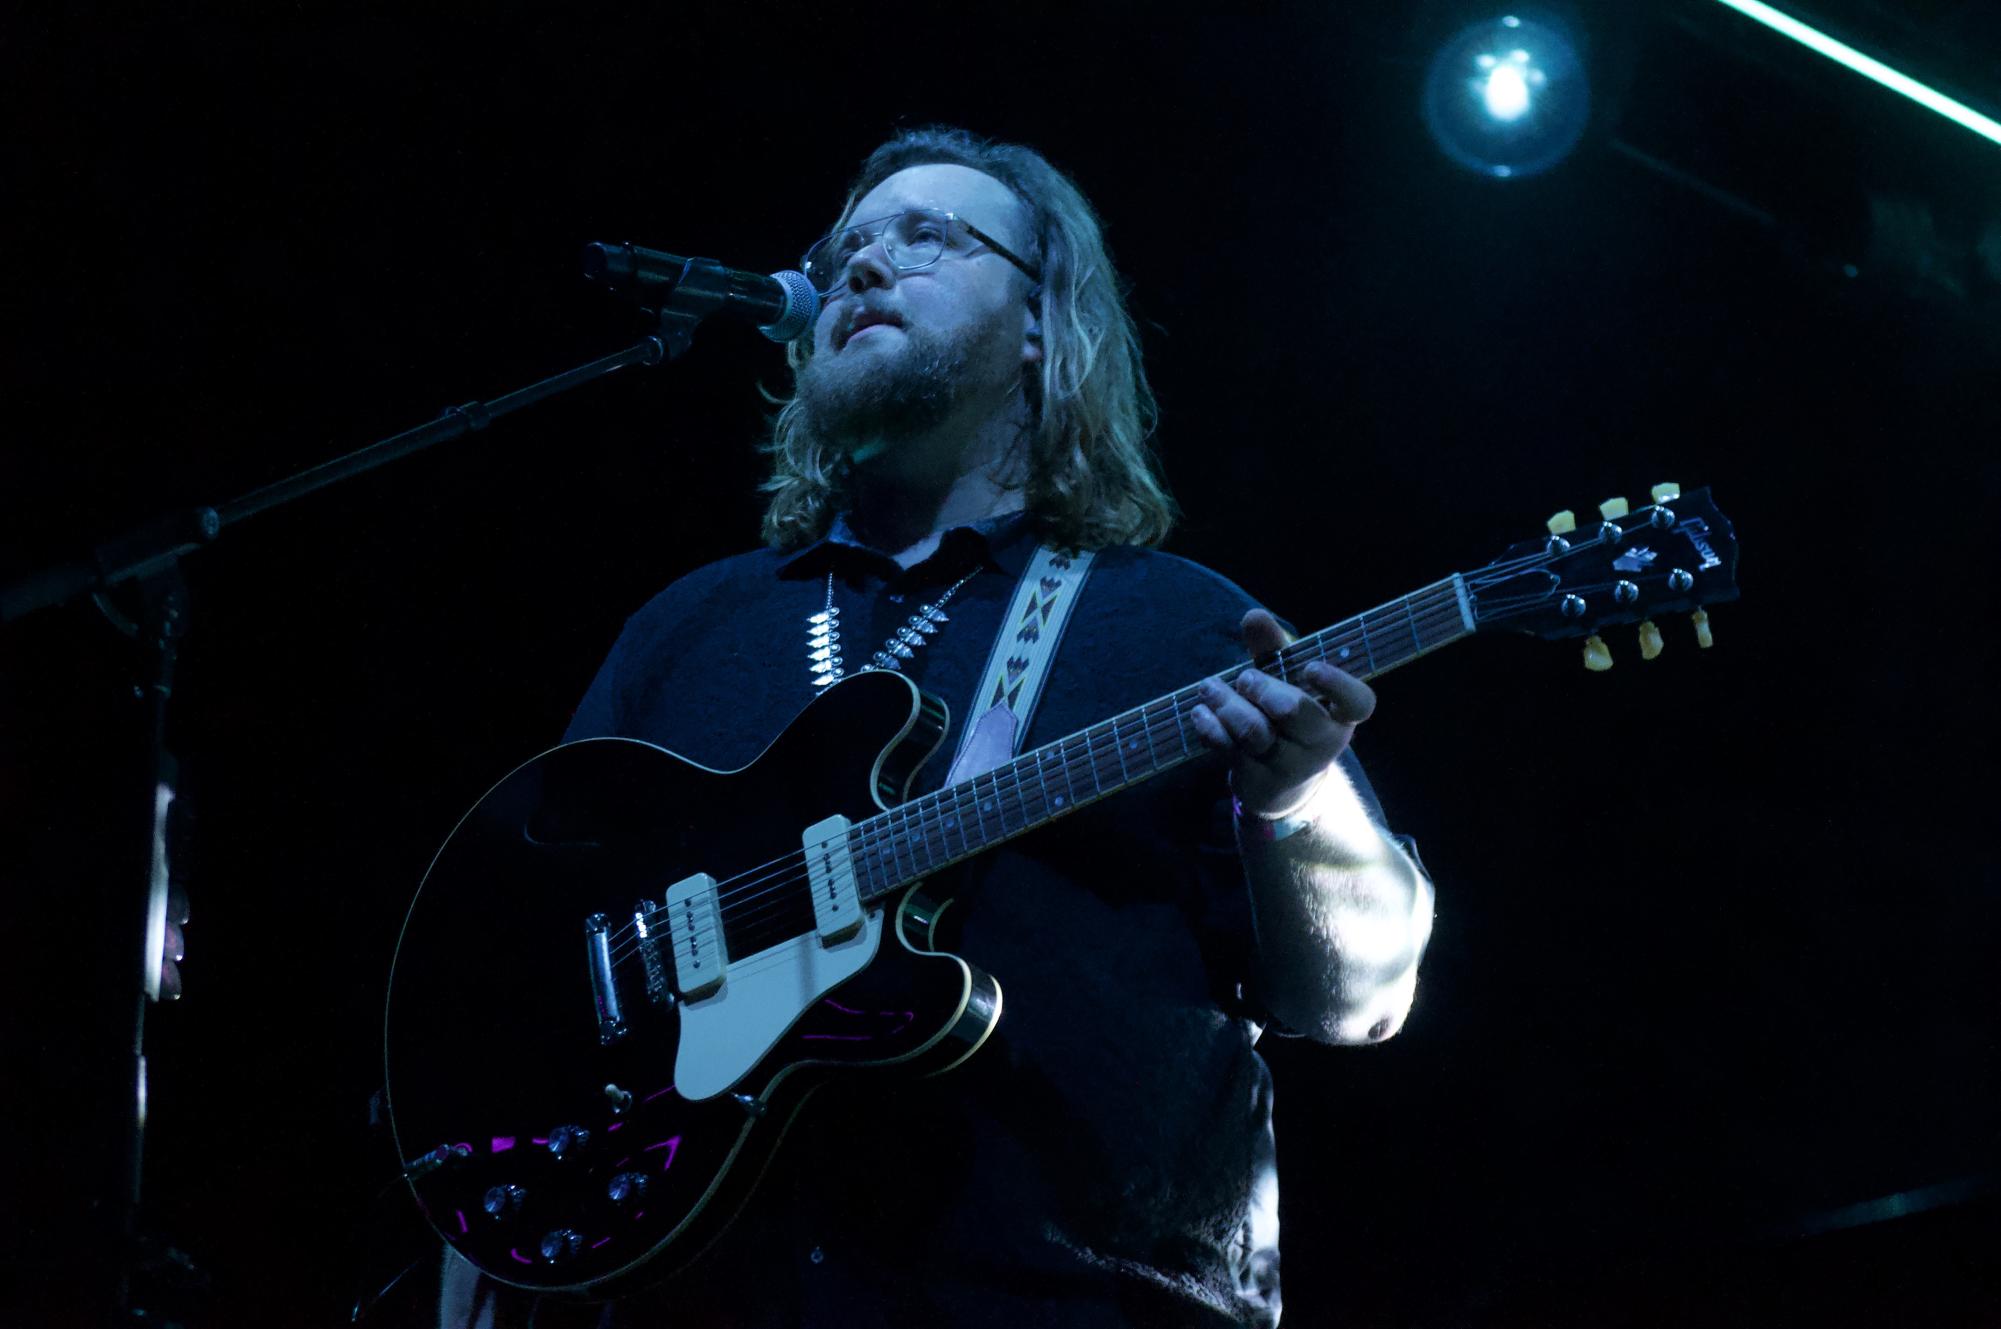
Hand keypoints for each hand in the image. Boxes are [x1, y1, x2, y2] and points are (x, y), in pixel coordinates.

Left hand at [1192, 608, 1376, 819]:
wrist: (1282, 782)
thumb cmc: (1288, 714)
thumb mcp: (1287, 680)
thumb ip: (1273, 648)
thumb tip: (1254, 616)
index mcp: (1340, 714)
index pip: (1357, 702)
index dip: (1337, 684)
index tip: (1311, 668)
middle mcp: (1321, 741)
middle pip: (1293, 711)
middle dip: (1262, 688)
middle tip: (1245, 678)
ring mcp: (1290, 764)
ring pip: (1255, 732)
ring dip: (1227, 704)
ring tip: (1209, 688)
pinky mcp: (1258, 780)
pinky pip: (1230, 750)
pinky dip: (1210, 727)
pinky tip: (1200, 711)